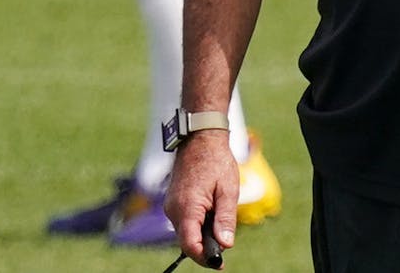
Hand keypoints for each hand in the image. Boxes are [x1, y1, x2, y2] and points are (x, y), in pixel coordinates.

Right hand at [164, 132, 237, 266]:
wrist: (200, 139)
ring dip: (203, 232)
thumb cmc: (216, 161)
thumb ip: (225, 218)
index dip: (204, 258)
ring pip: (187, 232)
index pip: (190, 244)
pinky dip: (198, 223)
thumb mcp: (228, 189)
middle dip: (206, 245)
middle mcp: (173, 210)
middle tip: (225, 241)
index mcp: (187, 208)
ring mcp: (171, 207)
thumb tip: (225, 244)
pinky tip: (211, 210)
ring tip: (220, 214)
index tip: (219, 264)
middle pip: (188, 241)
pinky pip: (185, 221)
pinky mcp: (173, 203)